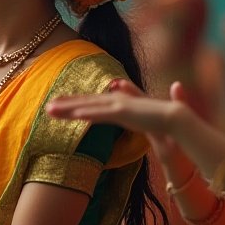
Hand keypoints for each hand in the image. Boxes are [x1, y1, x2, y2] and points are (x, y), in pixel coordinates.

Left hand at [45, 78, 183, 136]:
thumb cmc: (159, 123)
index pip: (92, 104)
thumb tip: (121, 114)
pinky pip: (103, 113)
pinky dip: (89, 113)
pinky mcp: (125, 112)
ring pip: (89, 106)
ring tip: (51, 110)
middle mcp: (116, 101)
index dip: (75, 105)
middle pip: (86, 102)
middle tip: (47, 107)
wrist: (177, 119)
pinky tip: (75, 115)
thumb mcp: (139, 122)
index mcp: (118, 104)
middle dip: (66, 105)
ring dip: (69, 108)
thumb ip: (129, 118)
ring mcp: (120, 105)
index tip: (59, 106)